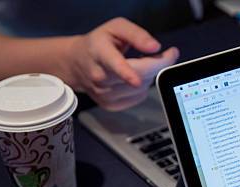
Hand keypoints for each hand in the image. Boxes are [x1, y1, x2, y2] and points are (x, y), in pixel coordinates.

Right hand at [63, 17, 178, 110]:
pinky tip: (133, 78)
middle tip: (163, 55)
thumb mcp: (116, 27)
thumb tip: (155, 47)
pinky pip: (138, 98)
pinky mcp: (110, 105)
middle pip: (138, 77)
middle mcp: (99, 76)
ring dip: (147, 76)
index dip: (127, 73)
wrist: (76, 63)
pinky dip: (142, 87)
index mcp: (99, 53)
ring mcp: (104, 94)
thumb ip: (136, 35)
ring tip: (138, 65)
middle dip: (156, 66)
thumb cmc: (99, 43)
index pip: (114, 65)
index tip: (137, 81)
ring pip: (141, 88)